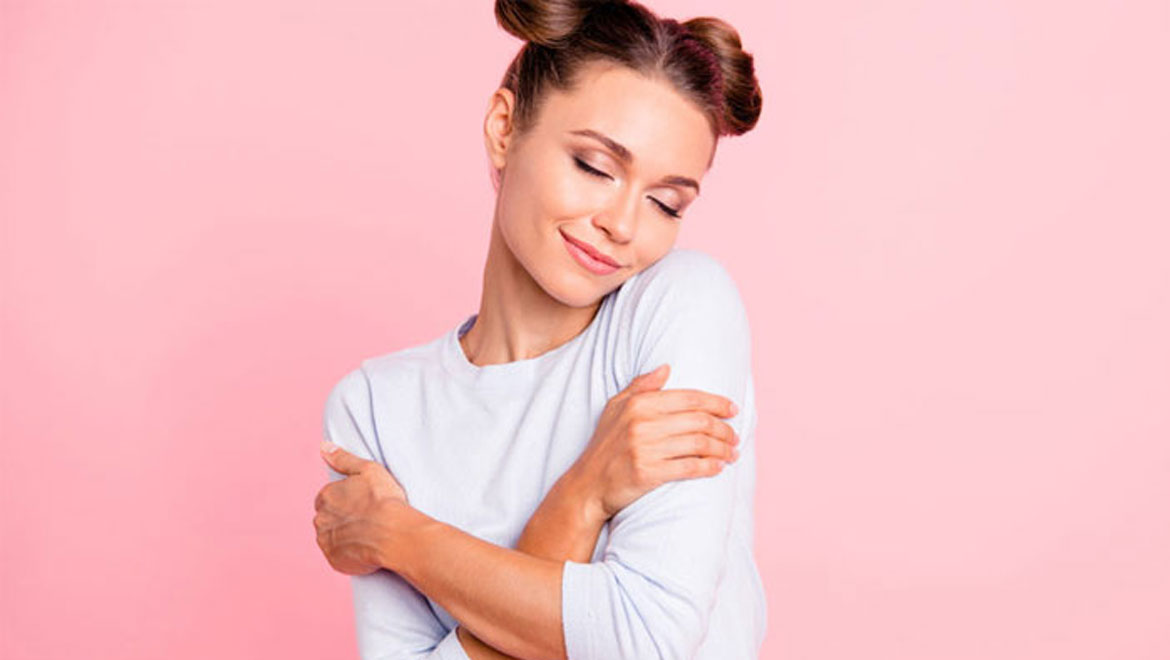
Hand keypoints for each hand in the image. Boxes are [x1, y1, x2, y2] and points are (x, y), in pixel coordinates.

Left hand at [313, 442, 408, 574]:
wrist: (395, 534)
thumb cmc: (384, 500)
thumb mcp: (367, 470)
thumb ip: (343, 458)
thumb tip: (324, 447)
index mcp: (326, 496)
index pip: (329, 498)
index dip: (347, 502)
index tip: (363, 505)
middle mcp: (320, 518)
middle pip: (328, 518)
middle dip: (343, 519)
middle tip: (367, 520)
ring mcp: (325, 541)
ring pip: (332, 537)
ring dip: (345, 536)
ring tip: (368, 535)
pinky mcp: (334, 560)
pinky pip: (339, 556)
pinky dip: (349, 554)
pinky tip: (366, 549)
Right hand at [572, 364, 740, 519]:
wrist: (588, 484)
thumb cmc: (604, 445)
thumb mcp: (615, 408)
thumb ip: (641, 386)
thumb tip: (666, 367)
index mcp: (638, 404)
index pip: (689, 398)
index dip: (716, 403)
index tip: (733, 410)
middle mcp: (642, 424)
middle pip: (698, 421)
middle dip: (724, 428)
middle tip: (735, 436)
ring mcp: (644, 449)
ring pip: (698, 445)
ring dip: (722, 449)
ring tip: (732, 453)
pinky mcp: (648, 473)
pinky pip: (689, 468)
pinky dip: (709, 467)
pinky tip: (718, 467)